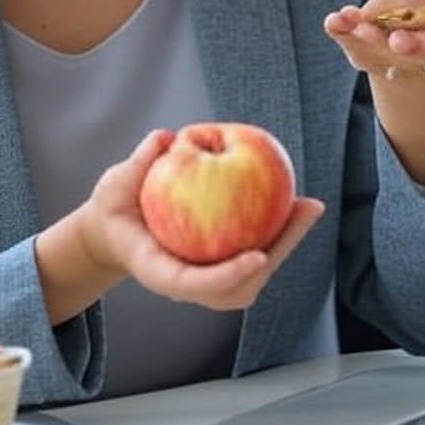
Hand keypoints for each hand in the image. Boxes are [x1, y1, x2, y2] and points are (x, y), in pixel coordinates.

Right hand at [78, 130, 325, 310]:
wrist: (118, 231)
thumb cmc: (116, 209)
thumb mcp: (116, 185)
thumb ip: (138, 165)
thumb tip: (165, 138)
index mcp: (158, 271)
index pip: (195, 284)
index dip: (227, 276)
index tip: (257, 257)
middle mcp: (189, 283)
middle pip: (241, 286)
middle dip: (277, 253)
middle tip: (304, 212)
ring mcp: (208, 279)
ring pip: (256, 274)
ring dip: (286, 242)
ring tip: (309, 207)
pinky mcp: (222, 265)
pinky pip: (256, 252)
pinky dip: (279, 231)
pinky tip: (297, 202)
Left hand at [322, 0, 424, 78]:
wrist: (406, 20)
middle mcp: (421, 53)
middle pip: (419, 53)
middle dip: (408, 47)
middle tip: (395, 41)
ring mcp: (390, 53)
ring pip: (381, 51)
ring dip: (366, 38)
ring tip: (351, 24)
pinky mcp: (364, 47)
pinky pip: (351, 40)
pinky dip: (341, 29)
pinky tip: (333, 20)